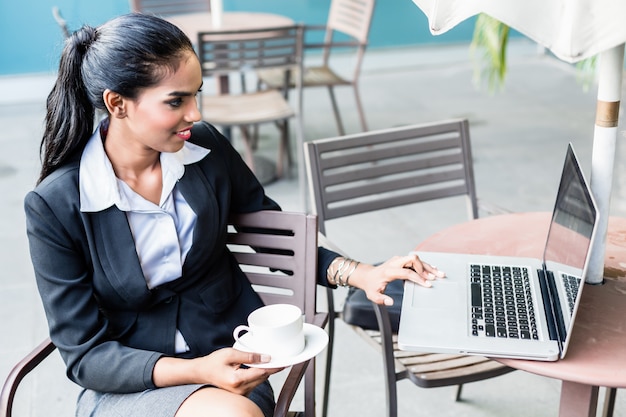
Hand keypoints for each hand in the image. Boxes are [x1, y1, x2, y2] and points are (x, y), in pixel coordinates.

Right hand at [154, 348, 283, 394]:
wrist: (203, 371)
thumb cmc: (214, 362)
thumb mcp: (231, 354)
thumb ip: (249, 356)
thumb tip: (265, 357)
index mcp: (237, 379)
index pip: (261, 373)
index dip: (274, 367)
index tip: (284, 362)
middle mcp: (240, 389)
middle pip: (262, 378)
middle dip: (272, 368)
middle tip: (280, 359)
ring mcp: (240, 393)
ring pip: (259, 381)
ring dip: (265, 372)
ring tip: (270, 361)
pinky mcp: (241, 393)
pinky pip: (254, 383)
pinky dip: (258, 375)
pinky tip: (259, 368)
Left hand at [351, 253, 444, 305]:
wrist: (367, 276)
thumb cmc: (371, 285)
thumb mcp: (373, 295)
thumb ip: (381, 299)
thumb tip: (391, 302)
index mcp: (389, 271)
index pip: (407, 272)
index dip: (418, 278)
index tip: (427, 284)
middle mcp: (395, 263)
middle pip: (413, 259)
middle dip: (425, 268)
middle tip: (434, 278)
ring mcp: (398, 260)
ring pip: (416, 259)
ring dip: (428, 266)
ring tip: (439, 274)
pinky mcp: (401, 261)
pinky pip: (415, 261)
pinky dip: (424, 265)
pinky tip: (433, 269)